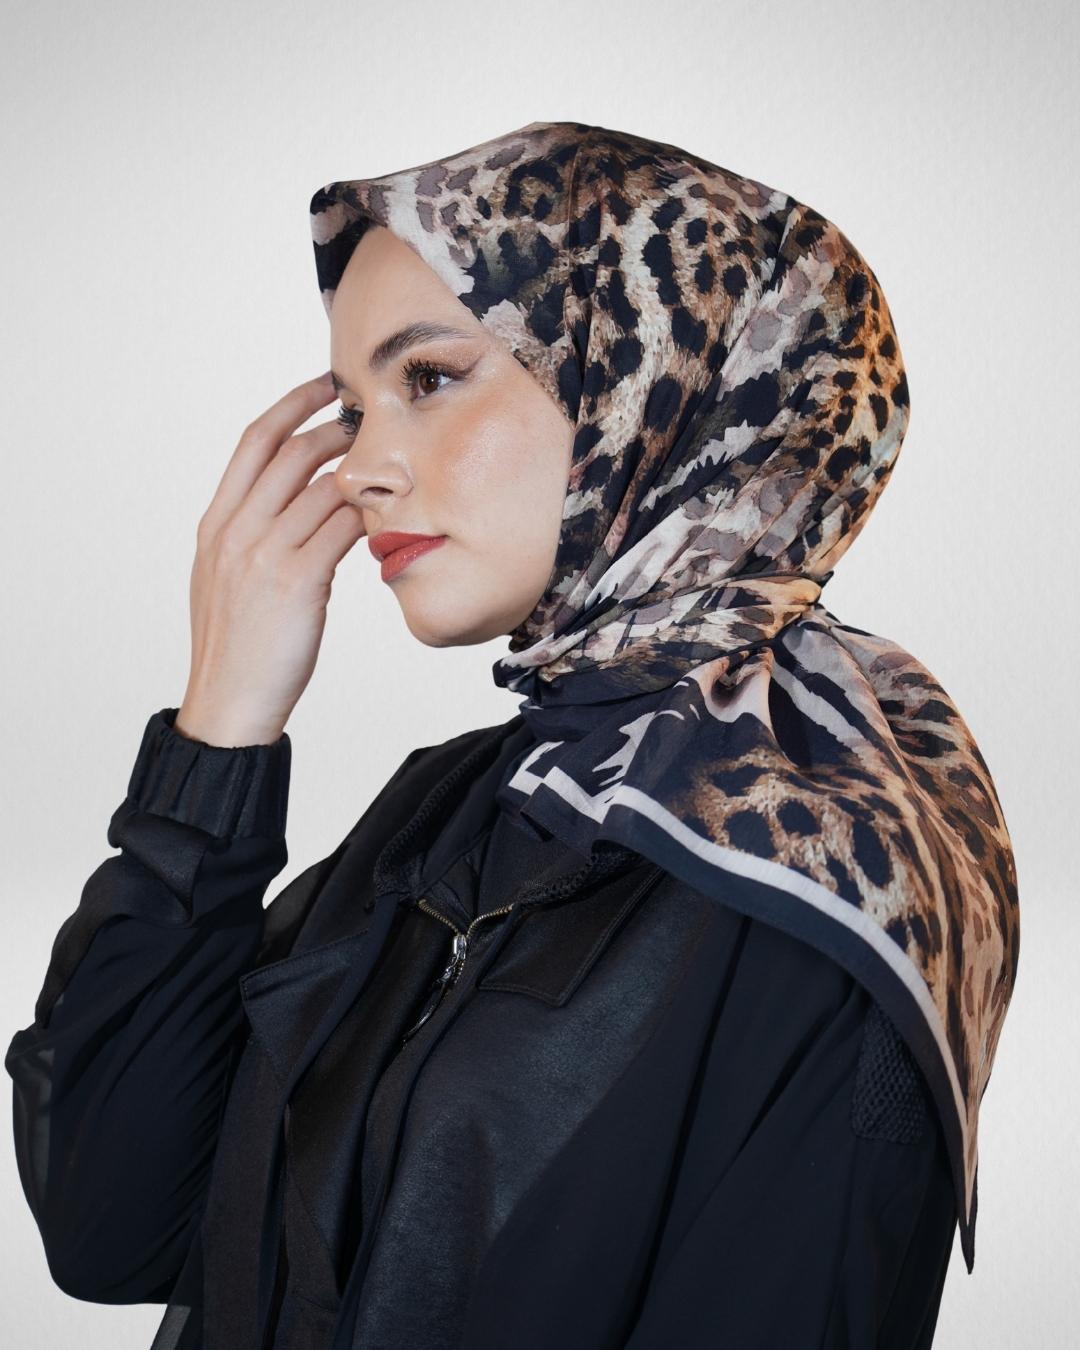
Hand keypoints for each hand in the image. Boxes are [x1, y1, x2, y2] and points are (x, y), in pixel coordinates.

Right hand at [175, 373, 365, 745]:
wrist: (230, 701)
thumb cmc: (238, 646)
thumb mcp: (226, 578)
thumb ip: (252, 536)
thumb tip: (294, 506)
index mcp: (216, 523)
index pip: (255, 441)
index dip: (292, 405)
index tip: (323, 386)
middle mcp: (236, 530)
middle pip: (293, 452)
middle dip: (337, 428)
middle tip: (371, 421)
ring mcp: (264, 553)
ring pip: (324, 488)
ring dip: (361, 473)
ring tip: (389, 470)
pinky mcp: (297, 581)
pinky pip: (343, 529)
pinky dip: (367, 515)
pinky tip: (385, 515)